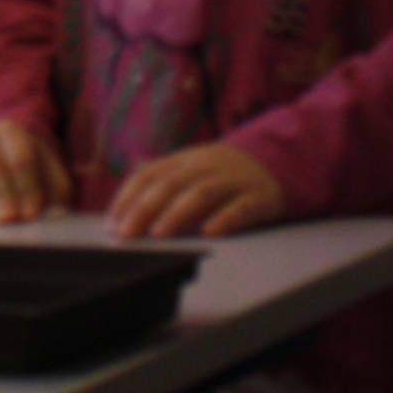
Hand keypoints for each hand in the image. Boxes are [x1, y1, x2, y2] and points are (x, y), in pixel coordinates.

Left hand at [103, 143, 284, 240]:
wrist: (279, 159)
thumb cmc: (224, 174)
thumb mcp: (192, 169)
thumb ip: (162, 182)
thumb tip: (123, 209)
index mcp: (184, 160)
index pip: (149, 174)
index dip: (128, 198)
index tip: (113, 223)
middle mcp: (206, 167)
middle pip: (171, 184)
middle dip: (145, 208)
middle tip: (128, 233)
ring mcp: (233, 180)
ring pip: (202, 193)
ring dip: (178, 213)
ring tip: (160, 233)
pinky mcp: (259, 196)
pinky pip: (241, 207)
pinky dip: (225, 219)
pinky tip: (210, 233)